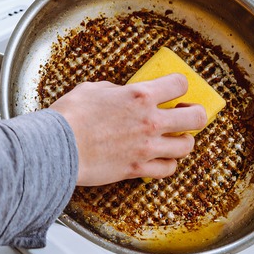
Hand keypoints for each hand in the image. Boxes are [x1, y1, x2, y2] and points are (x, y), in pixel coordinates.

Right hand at [49, 73, 205, 185]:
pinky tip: (159, 159)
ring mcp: (146, 147)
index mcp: (139, 96)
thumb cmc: (69, 116)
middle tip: (186, 114)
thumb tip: (119, 94)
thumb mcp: (91, 89)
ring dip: (182, 141)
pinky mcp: (137, 168)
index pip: (179, 84)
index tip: (176, 89)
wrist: (57, 147)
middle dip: (194, 114)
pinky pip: (167, 169)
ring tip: (174, 139)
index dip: (180, 85)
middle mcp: (150, 121)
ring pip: (186, 146)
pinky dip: (166, 164)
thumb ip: (113, 90)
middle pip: (196, 117)